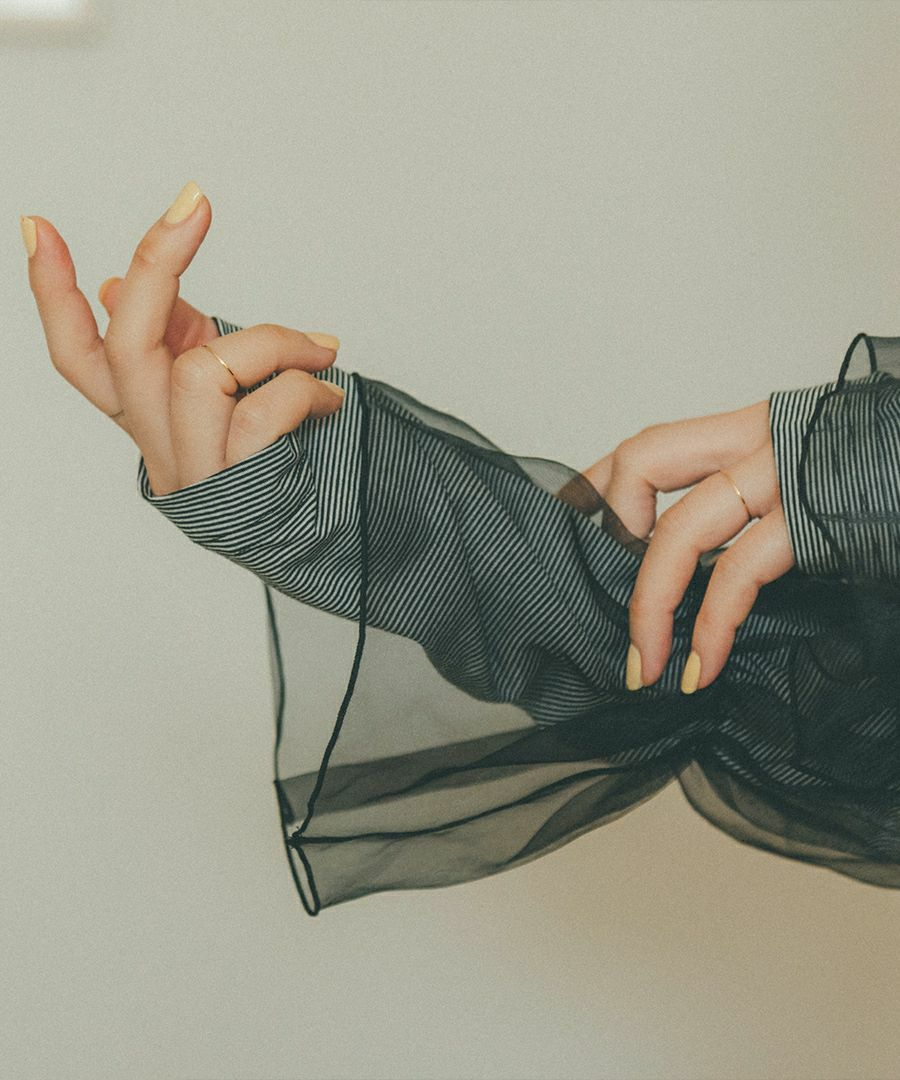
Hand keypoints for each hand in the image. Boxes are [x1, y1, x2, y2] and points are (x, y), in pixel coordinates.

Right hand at [21, 181, 344, 495]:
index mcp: (144, 411)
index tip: (38, 224)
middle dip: (157, 263)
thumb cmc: (268, 452)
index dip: (51, 295)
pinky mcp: (238, 484)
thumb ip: (177, 340)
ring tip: (320, 350)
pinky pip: (261, 410)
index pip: (78, 355)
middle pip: (125, 347)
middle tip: (197, 205)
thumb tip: (112, 286)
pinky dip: (303, 388)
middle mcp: (156, 442)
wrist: (313, 532)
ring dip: (271, 344)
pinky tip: (329, 396)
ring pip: (200, 373)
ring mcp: (194, 468)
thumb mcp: (216, 389)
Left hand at [580, 400, 794, 692]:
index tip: (573, 537)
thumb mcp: (808, 485)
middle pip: (642, 460)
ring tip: (642, 668)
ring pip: (681, 528)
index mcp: (752, 430)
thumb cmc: (883, 482)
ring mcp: (788, 474)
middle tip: (596, 595)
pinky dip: (710, 628)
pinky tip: (700, 670)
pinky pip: (739, 573)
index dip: (598, 489)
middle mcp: (760, 438)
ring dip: (648, 606)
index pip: (648, 447)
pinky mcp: (816, 517)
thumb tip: (698, 580)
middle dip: (604, 528)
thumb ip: (752, 515)